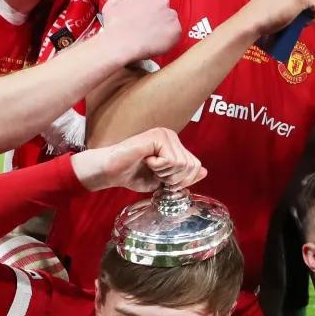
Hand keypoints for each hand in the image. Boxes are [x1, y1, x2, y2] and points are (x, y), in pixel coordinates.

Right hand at [74, 126, 205, 192]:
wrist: (111, 171)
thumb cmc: (133, 175)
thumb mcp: (163, 181)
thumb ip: (183, 176)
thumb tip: (204, 171)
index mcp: (175, 145)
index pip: (196, 167)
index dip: (182, 181)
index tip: (163, 180)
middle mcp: (172, 136)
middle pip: (191, 166)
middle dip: (173, 178)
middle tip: (155, 173)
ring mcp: (165, 134)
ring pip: (182, 164)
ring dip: (164, 173)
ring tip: (150, 166)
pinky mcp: (158, 136)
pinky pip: (171, 160)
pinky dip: (158, 167)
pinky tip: (146, 160)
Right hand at [97, 0, 181, 61]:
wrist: (119, 43)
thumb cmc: (114, 25)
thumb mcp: (112, 2)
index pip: (156, 0)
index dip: (151, 10)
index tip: (146, 19)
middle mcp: (163, 1)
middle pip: (165, 10)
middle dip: (158, 18)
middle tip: (148, 28)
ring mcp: (171, 16)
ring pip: (170, 22)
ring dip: (164, 28)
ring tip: (151, 37)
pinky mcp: (176, 30)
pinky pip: (175, 34)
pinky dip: (168, 39)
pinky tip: (156, 43)